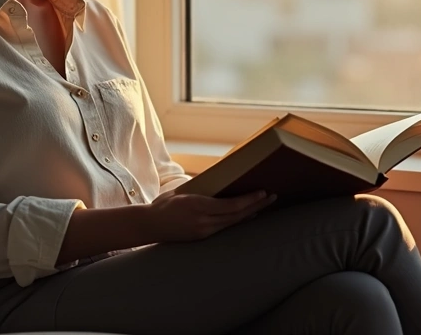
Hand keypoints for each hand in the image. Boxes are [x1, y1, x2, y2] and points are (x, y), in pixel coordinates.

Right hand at [146, 189, 276, 241]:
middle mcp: (203, 222)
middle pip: (237, 216)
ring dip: (250, 213)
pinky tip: (248, 214)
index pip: (231, 205)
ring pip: (233, 223)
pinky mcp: (202, 237)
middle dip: (257, 206)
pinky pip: (225, 228)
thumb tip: (223, 182)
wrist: (148, 225)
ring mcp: (203, 232)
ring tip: (265, 204)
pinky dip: (238, 220)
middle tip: (272, 196)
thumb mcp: (183, 191)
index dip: (249, 200)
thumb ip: (203, 189)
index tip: (263, 192)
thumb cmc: (164, 204)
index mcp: (198, 207)